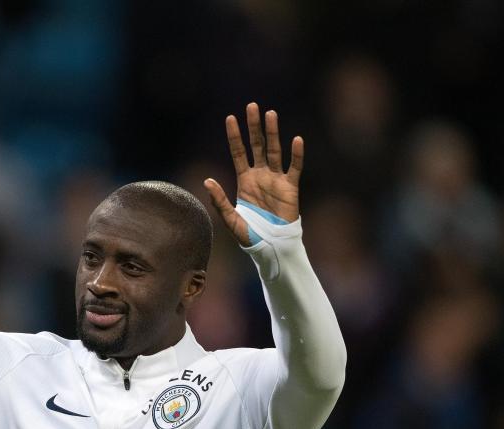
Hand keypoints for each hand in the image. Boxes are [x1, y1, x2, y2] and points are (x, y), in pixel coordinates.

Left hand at [204, 102, 303, 246]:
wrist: (271, 246)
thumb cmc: (249, 235)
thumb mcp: (230, 218)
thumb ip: (219, 200)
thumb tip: (206, 180)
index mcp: (244, 180)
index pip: (238, 152)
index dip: (234, 136)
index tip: (230, 118)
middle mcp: (260, 175)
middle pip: (256, 145)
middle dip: (254, 126)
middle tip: (252, 106)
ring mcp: (276, 179)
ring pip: (274, 150)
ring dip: (273, 132)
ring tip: (270, 114)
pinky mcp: (290, 187)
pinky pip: (294, 167)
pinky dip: (296, 154)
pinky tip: (296, 140)